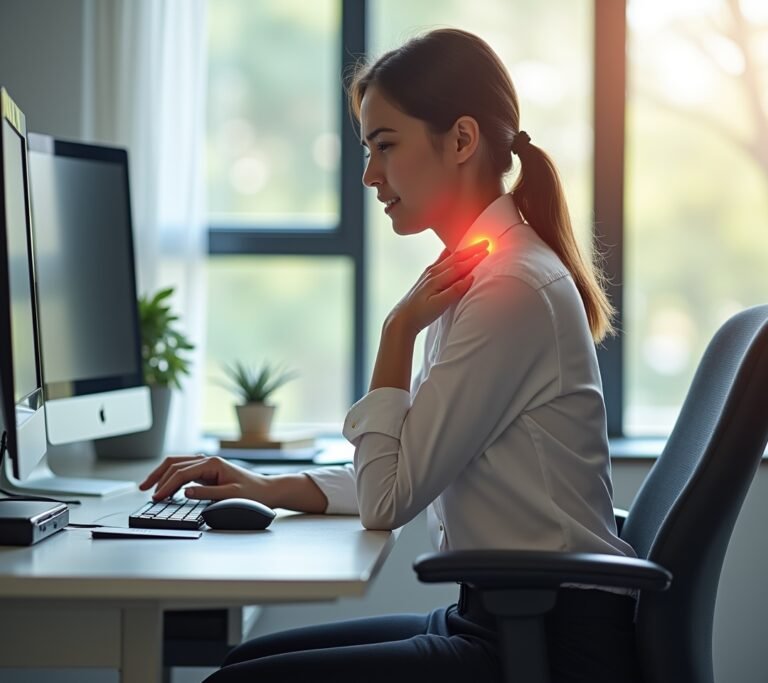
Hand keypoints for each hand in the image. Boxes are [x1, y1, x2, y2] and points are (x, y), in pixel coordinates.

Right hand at [139, 454, 270, 501]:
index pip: (181, 473)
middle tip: (144, 490)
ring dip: (162, 475)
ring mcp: (207, 465)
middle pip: (175, 464)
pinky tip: (166, 488)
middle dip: (158, 476)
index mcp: (212, 463)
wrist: (267, 490)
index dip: (166, 485)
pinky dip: (172, 478)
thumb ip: (207, 494)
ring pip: (177, 465)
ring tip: (149, 487)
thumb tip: (185, 492)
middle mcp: (208, 460)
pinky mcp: (208, 472)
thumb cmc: (253, 493)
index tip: (155, 497)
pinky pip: (185, 472)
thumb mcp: (230, 496)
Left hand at [388, 240, 488, 335]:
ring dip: (462, 251)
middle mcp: (432, 272)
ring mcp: (428, 273)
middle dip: (471, 249)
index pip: (459, 266)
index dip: (474, 258)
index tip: (487, 251)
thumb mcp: (438, 306)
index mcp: (436, 279)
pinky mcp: (426, 277)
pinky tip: (451, 252)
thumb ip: (454, 291)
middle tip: (485, 242)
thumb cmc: (420, 314)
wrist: (402, 318)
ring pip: (447, 257)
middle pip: (455, 258)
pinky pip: (440, 260)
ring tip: (472, 244)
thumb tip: (470, 278)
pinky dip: (448, 254)